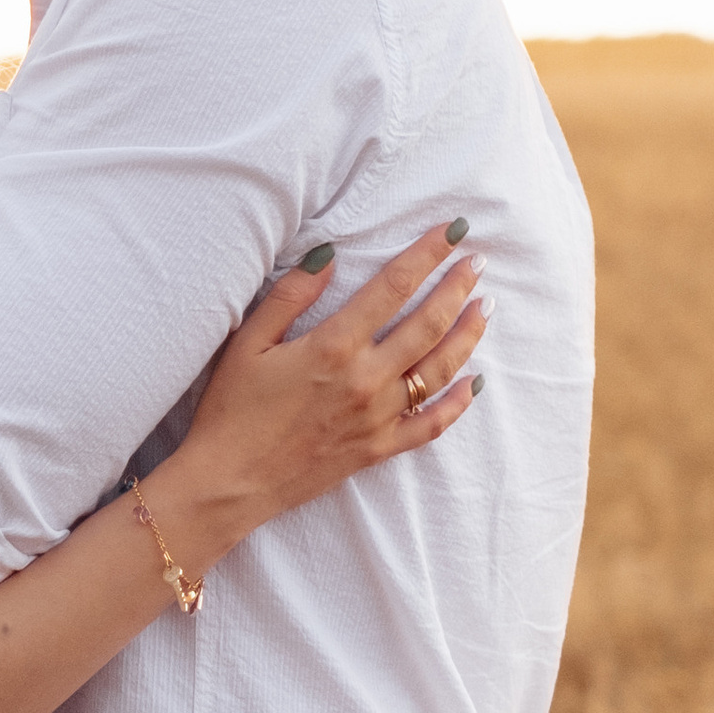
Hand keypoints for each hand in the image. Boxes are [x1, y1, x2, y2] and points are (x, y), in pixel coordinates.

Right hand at [155, 224, 489, 558]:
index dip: (427, 254)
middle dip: (458, 288)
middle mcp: (365, 379)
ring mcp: (377, 417)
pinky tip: (476, 383)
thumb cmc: (231, 410)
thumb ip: (290, 295)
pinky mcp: (378, 449)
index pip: (394, 286)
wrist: (229, 482)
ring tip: (484, 308)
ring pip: (439, 370)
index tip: (453, 230)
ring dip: (468, 335)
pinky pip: (431, 425)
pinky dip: (459, 404)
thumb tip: (328, 253)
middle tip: (479, 263)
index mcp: (333, 346)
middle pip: (428, 324)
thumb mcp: (248, 342)